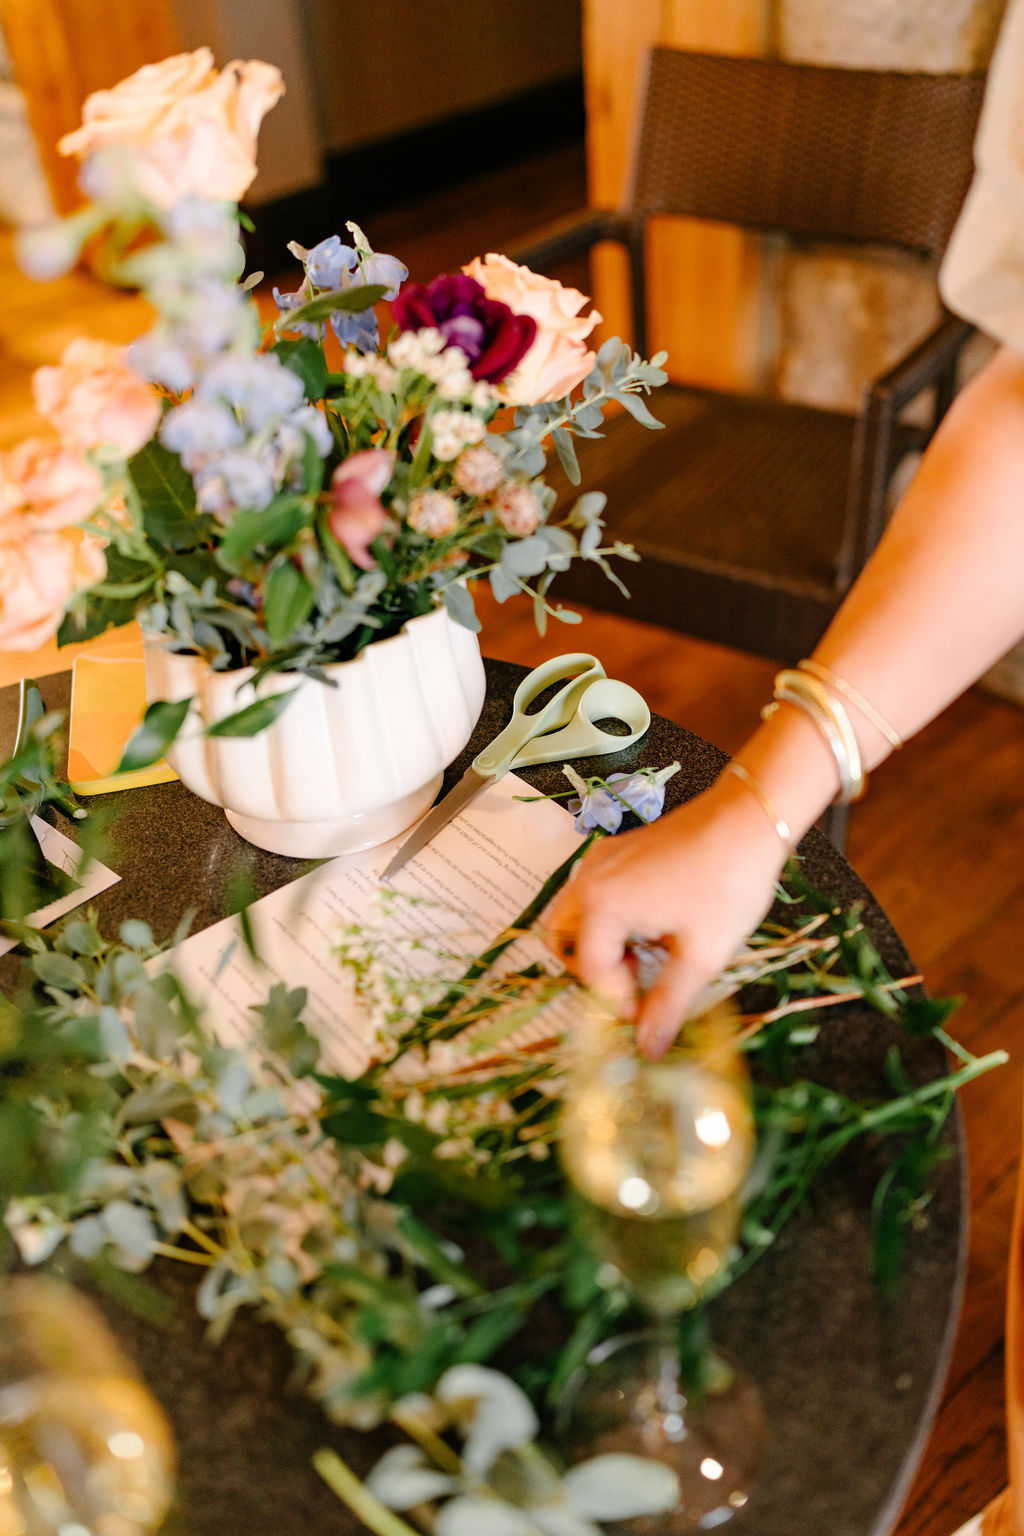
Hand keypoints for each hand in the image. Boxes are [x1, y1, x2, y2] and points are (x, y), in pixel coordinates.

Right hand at [547, 777, 787, 1057]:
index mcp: (603, 904)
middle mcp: (589, 879)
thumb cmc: (729, 883)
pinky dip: (609, 920)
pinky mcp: (617, 851)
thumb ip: (668, 1004)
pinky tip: (652, 927)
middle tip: (632, 984)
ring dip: (598, 945)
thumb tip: (648, 1049)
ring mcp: (600, 860)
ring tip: (643, 957)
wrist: (749, 817)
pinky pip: (594, 893)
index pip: (590, 971)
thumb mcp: (702, 953)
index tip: (648, 1015)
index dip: (617, 1001)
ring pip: (573, 914)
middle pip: (559, 938)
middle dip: (590, 970)